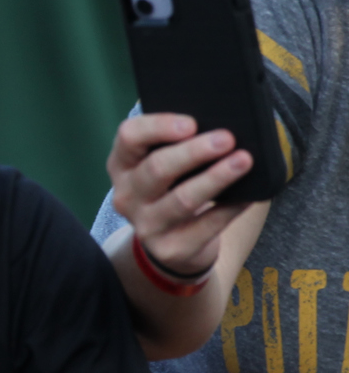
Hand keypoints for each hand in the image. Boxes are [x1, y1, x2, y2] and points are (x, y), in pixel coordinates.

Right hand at [108, 113, 252, 276]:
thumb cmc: (174, 188)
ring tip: (243, 161)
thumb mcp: (164, 164)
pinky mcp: (170, 249)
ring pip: (182, 199)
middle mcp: (126, 196)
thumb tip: (221, 129)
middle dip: (194, 152)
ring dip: (215, 178)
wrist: (171, 243)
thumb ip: (178, 144)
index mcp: (122, 164)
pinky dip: (230, 208)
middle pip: (157, 168)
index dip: (158, 127)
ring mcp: (146, 225)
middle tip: (227, 138)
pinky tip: (249, 196)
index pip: (129, 137)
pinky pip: (205, 225)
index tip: (192, 123)